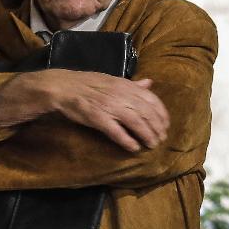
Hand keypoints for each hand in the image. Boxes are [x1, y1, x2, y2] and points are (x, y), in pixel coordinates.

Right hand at [42, 71, 168, 152]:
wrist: (62, 87)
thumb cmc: (87, 84)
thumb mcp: (112, 80)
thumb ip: (132, 85)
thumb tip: (150, 84)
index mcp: (126, 85)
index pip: (152, 100)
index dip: (162, 114)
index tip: (165, 126)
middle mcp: (121, 95)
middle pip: (147, 113)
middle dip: (157, 128)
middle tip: (161, 139)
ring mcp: (109, 106)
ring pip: (136, 123)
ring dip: (147, 136)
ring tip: (151, 145)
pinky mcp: (98, 118)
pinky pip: (117, 132)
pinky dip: (127, 141)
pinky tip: (134, 148)